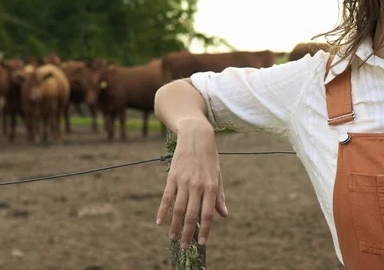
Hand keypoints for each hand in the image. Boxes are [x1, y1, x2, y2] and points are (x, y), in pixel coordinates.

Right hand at [156, 118, 227, 248]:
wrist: (196, 136)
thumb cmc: (209, 158)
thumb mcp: (218, 175)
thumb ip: (219, 196)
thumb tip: (223, 214)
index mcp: (210, 187)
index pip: (207, 214)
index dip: (205, 230)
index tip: (202, 243)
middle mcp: (197, 185)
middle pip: (191, 215)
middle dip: (188, 233)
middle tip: (185, 247)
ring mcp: (184, 181)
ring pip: (178, 209)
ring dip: (175, 226)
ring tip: (173, 238)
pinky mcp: (172, 176)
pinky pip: (167, 197)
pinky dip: (162, 211)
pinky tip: (160, 222)